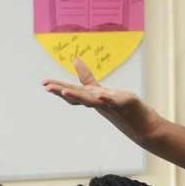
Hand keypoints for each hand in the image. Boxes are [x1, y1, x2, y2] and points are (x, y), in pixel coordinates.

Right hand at [42, 59, 164, 148]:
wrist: (141, 125)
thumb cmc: (120, 107)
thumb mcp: (101, 90)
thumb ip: (87, 78)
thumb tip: (74, 60)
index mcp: (91, 97)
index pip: (71, 91)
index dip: (57, 87)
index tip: (43, 83)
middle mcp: (97, 102)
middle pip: (76, 97)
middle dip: (60, 91)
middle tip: (46, 87)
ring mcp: (109, 105)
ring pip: (90, 101)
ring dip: (77, 96)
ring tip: (64, 91)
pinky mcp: (122, 104)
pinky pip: (113, 102)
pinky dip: (106, 99)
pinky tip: (100, 94)